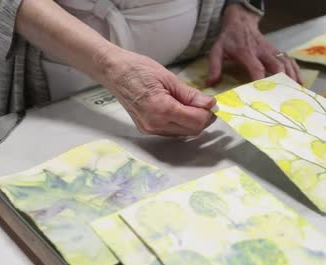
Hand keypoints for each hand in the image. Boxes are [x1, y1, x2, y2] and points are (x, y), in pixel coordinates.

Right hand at [95, 46, 215, 135]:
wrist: (114, 71)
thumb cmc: (139, 69)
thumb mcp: (169, 78)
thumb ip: (190, 94)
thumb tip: (210, 104)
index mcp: (161, 109)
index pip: (196, 121)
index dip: (207, 113)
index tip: (211, 102)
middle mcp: (155, 124)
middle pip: (192, 131)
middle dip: (202, 119)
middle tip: (205, 104)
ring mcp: (149, 129)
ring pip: (183, 134)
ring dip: (193, 122)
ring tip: (192, 105)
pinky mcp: (146, 130)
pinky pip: (172, 132)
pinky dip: (181, 124)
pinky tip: (180, 110)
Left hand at [207, 4, 300, 85]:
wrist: (240, 22)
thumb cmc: (229, 39)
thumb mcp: (217, 50)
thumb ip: (214, 66)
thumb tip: (211, 83)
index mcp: (247, 52)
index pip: (256, 67)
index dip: (261, 80)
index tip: (263, 94)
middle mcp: (262, 51)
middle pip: (276, 65)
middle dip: (282, 80)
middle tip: (285, 96)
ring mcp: (271, 50)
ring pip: (285, 63)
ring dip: (291, 77)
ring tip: (296, 92)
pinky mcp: (276, 51)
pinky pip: (289, 60)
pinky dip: (295, 70)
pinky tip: (299, 82)